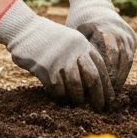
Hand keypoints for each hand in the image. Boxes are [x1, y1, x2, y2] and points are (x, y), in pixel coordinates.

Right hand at [0, 0, 115, 109]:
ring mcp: (60, 59)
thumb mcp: (71, 41)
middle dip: (98, 95)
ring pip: (76, 85)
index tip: (110, 98)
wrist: (26, 30)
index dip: (107, 85)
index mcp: (83, 44)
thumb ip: (82, 56)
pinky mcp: (46, 68)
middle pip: (93, 77)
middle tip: (100, 108)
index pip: (101, 67)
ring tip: (78, 103)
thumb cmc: (50, 39)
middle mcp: (74, 51)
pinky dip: (60, 96)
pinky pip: (58, 88)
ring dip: (78, 98)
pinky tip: (60, 97)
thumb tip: (95, 83)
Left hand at [64, 0, 135, 89]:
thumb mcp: (74, 33)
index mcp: (102, 28)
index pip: (106, 56)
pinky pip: (130, 56)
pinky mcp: (132, 36)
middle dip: (114, 79)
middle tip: (107, 96)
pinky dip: (124, 70)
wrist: (93, 2)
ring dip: (120, 77)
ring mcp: (126, 32)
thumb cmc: (78, 21)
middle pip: (119, 59)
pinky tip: (117, 82)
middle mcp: (117, 30)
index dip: (104, 74)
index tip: (97, 89)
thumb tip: (71, 79)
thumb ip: (77, 52)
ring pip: (127, 59)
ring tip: (112, 93)